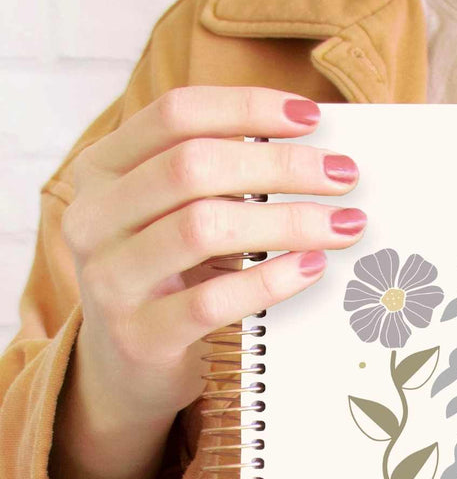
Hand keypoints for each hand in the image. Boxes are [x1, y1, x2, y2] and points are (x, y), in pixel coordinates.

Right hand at [50, 86, 365, 478]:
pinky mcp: (140, 336)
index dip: (247, 107)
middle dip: (281, 165)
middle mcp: (92, 218)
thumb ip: (222, 180)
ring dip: (287, 221)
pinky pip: (212, 301)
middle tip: (343, 174)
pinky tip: (312, 268)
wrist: (125, 371)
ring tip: (342, 224)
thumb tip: (317, 152)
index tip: (312, 118)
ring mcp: (110, 280)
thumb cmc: (171, 280)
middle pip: (193, 166)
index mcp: (102, 171)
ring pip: (203, 227)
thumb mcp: (177, 218)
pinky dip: (271, 281)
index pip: (175, 114)